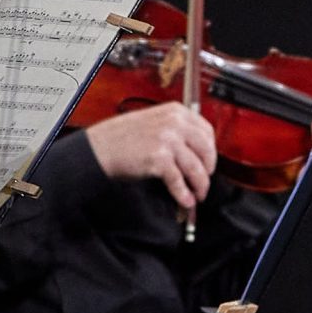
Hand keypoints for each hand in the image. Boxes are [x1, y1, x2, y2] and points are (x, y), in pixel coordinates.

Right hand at [82, 101, 215, 210]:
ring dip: (199, 185)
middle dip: (208, 170)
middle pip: (206, 150)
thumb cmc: (121, 137)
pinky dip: (183, 193)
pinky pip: (178, 180)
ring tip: (198, 195)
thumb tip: (196, 150)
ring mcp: (168, 140)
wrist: (99, 147)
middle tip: (205, 182)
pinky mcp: (159, 158)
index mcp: (176, 112)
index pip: (207, 131)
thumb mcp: (154, 122)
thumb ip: (175, 129)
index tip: (209, 162)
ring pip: (195, 167)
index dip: (211, 151)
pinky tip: (185, 200)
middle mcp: (175, 124)